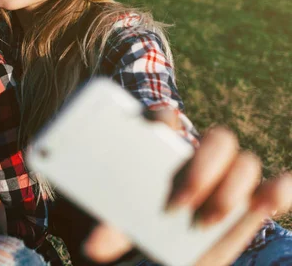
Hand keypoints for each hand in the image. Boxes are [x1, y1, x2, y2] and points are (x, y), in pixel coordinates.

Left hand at [82, 110, 291, 264]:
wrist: (152, 247)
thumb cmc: (132, 225)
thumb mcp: (117, 227)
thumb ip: (108, 230)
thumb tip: (93, 247)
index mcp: (164, 149)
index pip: (167, 119)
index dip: (165, 119)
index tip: (159, 128)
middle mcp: (199, 158)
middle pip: (217, 140)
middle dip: (204, 167)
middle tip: (178, 203)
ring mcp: (227, 179)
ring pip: (245, 162)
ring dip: (232, 187)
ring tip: (207, 219)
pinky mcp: (249, 203)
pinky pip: (276, 187)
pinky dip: (280, 189)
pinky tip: (269, 199)